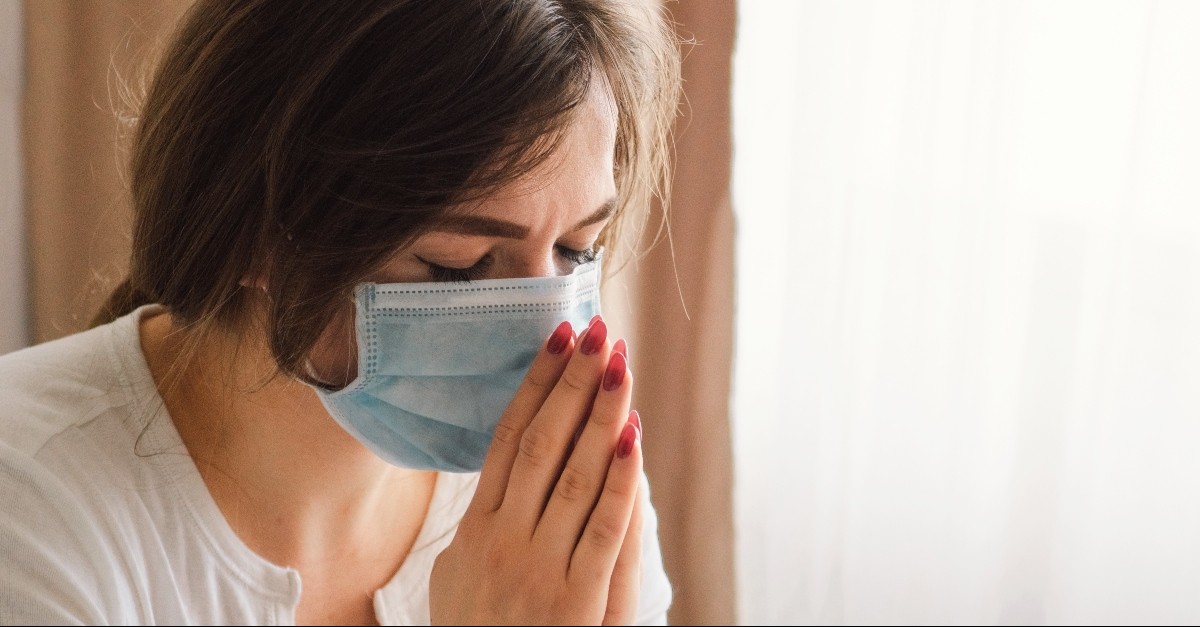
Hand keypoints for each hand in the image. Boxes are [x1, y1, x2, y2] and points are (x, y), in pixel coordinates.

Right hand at [430, 316, 643, 624]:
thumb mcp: (457, 578)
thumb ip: (484, 523)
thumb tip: (506, 470)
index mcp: (473, 531)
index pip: (508, 439)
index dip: (536, 385)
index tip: (558, 339)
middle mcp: (502, 540)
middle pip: (541, 443)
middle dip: (572, 383)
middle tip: (597, 330)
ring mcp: (538, 569)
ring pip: (574, 474)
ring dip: (600, 414)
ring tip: (620, 364)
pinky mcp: (577, 601)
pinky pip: (603, 528)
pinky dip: (619, 480)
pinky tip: (632, 436)